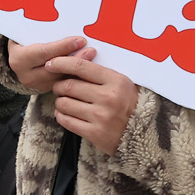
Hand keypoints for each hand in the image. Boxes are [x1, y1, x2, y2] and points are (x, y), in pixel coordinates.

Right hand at [7, 36, 94, 92]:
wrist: (18, 57)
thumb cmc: (24, 39)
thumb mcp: (26, 32)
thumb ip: (40, 29)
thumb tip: (62, 19)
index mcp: (19, 59)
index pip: (44, 52)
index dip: (63, 47)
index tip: (80, 40)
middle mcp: (26, 75)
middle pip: (54, 68)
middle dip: (74, 59)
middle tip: (90, 50)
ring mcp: (36, 85)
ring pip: (60, 78)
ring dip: (77, 69)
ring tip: (91, 58)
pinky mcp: (46, 89)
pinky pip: (63, 83)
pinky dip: (75, 75)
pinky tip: (88, 68)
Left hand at [8, 38, 137, 155]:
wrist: (143, 135)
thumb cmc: (128, 104)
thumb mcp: (121, 84)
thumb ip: (99, 73)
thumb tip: (71, 59)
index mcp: (115, 81)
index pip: (81, 66)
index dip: (61, 63)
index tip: (51, 63)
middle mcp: (108, 98)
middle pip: (68, 85)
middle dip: (59, 85)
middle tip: (60, 87)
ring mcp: (101, 117)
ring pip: (64, 103)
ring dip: (60, 101)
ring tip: (65, 101)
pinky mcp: (94, 133)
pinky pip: (66, 121)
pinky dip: (61, 116)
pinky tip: (66, 113)